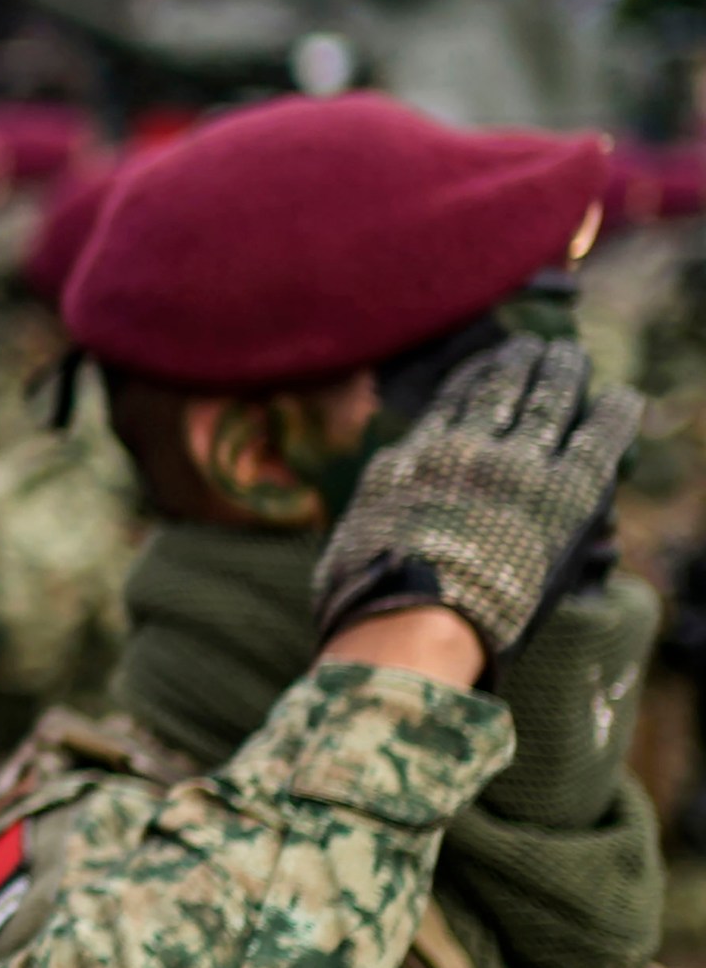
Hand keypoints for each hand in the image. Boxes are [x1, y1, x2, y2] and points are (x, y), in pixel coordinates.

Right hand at [314, 336, 639, 669]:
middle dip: (517, 363)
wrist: (410, 620)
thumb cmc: (365, 606)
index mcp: (408, 463)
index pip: (447, 405)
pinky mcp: (563, 491)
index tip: (486, 367)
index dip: (471, 379)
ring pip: (547, 398)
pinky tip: (622, 399)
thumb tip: (355, 549)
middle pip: (497, 389)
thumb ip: (364, 532)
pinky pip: (598, 436)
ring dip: (563, 371)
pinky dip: (614, 414)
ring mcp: (513, 466)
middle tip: (533, 347)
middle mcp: (460, 451)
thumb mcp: (344, 552)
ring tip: (570, 356)